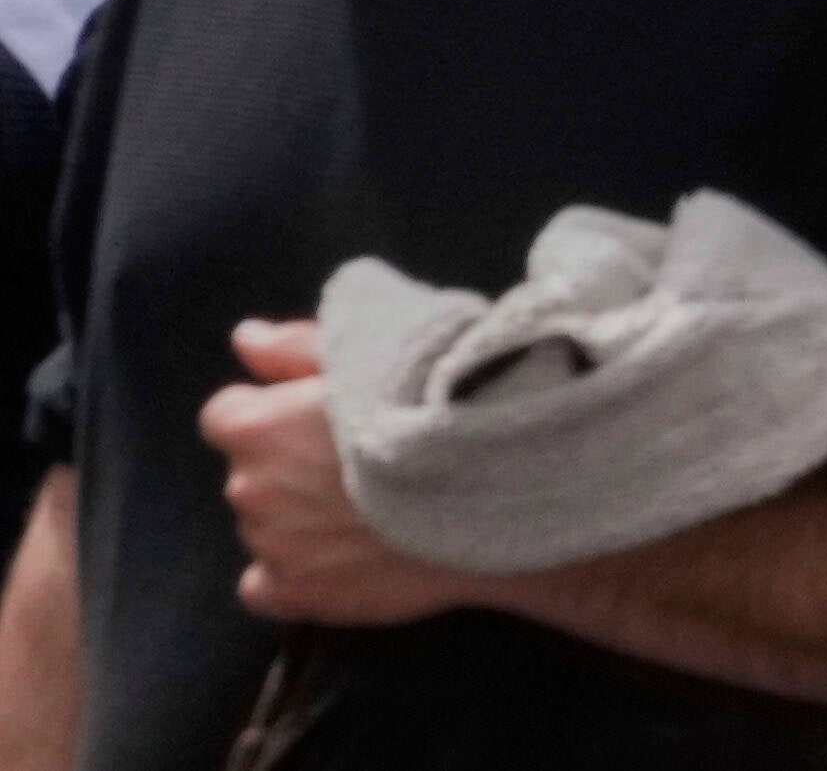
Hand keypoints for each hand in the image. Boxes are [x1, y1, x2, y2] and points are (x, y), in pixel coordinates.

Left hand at [212, 325, 452, 629]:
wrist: (492, 483)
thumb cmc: (435, 404)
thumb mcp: (373, 351)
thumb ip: (296, 346)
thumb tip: (244, 340)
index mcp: (259, 427)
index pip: (226, 416)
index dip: (274, 413)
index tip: (320, 417)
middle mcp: (249, 489)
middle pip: (253, 474)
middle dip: (291, 467)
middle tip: (359, 461)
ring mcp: (271, 547)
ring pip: (268, 526)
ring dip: (301, 516)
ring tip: (371, 508)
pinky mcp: (297, 594)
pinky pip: (265, 585)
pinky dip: (294, 571)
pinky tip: (344, 555)